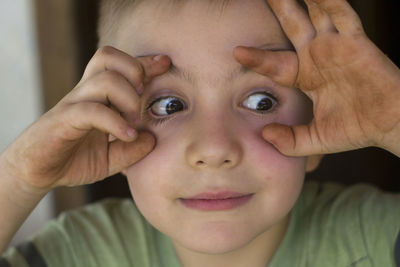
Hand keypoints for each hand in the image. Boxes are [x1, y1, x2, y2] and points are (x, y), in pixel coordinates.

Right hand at [0, 46, 170, 192]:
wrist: (39, 172)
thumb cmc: (75, 159)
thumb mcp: (112, 158)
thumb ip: (133, 149)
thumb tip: (153, 138)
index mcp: (98, 96)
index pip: (120, 66)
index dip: (144, 61)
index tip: (165, 63)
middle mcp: (86, 93)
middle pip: (108, 57)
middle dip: (135, 70)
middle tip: (144, 97)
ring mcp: (74, 104)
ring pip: (104, 80)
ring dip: (128, 99)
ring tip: (134, 121)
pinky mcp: (64, 120)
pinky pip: (92, 110)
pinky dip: (115, 122)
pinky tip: (127, 136)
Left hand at [234, 0, 399, 155]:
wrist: (387, 126)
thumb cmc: (354, 130)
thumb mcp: (314, 139)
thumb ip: (290, 140)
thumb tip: (265, 135)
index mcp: (306, 75)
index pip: (274, 63)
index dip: (257, 57)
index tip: (237, 52)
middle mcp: (317, 56)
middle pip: (292, 25)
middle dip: (279, 7)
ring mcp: (335, 46)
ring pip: (315, 13)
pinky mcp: (355, 42)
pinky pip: (342, 16)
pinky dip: (330, 2)